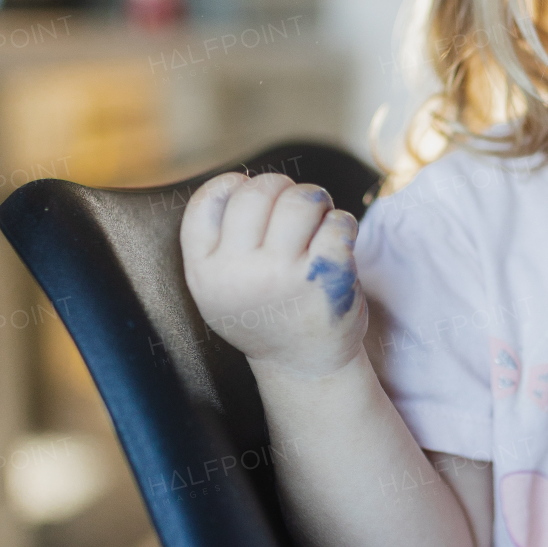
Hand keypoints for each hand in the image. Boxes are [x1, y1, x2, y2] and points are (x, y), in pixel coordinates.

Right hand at [180, 172, 367, 379]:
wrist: (304, 366)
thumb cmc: (265, 313)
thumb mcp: (218, 287)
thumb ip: (218, 241)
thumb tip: (243, 180)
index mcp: (204, 272)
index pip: (211, 199)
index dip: (235, 185)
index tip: (253, 199)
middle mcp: (239, 274)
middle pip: (259, 190)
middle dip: (282, 189)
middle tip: (294, 209)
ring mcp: (284, 276)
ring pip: (301, 199)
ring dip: (315, 201)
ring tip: (317, 221)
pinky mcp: (327, 278)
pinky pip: (338, 221)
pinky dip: (343, 223)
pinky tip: (339, 241)